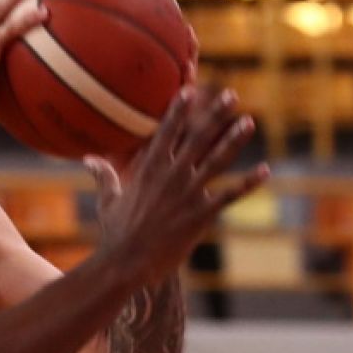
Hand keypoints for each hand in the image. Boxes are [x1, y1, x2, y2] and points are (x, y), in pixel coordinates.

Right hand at [87, 85, 269, 284]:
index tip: (190, 90)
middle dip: (215, 115)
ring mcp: (188, 194)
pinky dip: (248, 183)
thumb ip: (103, 176)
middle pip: (197, 138)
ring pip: (217, 160)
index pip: (166, 132)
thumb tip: (88, 159)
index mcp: (149, 170)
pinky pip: (230, 195)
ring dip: (235, 140)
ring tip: (249, 122)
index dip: (179, 110)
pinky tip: (265, 171)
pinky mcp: (201, 214)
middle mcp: (171, 176)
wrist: (127, 262)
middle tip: (230, 95)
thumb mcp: (108, 201)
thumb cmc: (115, 232)